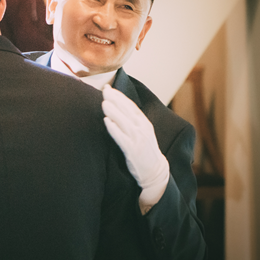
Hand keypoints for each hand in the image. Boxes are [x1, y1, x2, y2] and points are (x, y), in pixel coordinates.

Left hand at [102, 85, 169, 212]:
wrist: (155, 171)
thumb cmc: (145, 150)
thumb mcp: (143, 132)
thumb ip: (132, 121)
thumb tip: (119, 108)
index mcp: (144, 123)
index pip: (131, 106)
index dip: (120, 96)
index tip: (109, 88)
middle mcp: (142, 129)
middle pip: (127, 111)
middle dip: (115, 99)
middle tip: (104, 90)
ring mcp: (138, 139)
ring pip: (124, 122)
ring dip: (114, 111)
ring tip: (104, 103)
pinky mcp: (132, 150)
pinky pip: (122, 138)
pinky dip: (114, 129)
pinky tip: (107, 121)